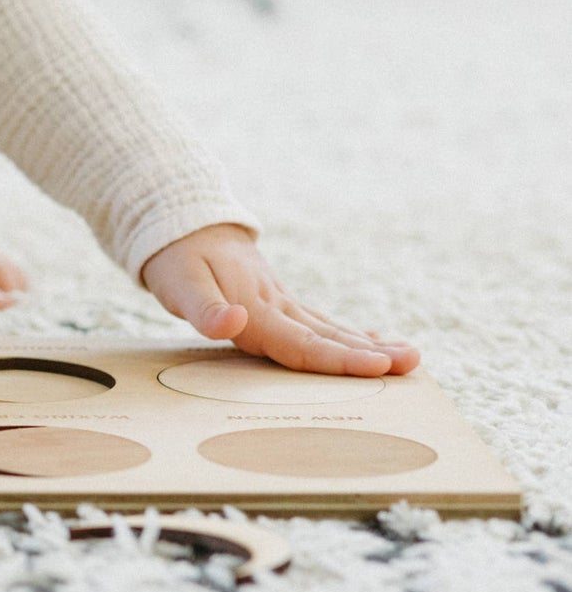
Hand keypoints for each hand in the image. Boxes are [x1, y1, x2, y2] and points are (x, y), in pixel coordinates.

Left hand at [140, 223, 419, 376]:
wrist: (182, 225)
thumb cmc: (177, 260)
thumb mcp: (180, 284)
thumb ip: (206, 310)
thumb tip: (236, 323)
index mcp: (255, 308)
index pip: (301, 342)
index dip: (338, 359)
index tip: (377, 367)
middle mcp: (275, 305)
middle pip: (326, 335)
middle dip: (369, 355)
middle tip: (413, 365)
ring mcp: (281, 302)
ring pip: (329, 328)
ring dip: (368, 345)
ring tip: (411, 358)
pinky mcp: (279, 301)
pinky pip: (319, 322)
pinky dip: (348, 334)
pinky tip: (376, 343)